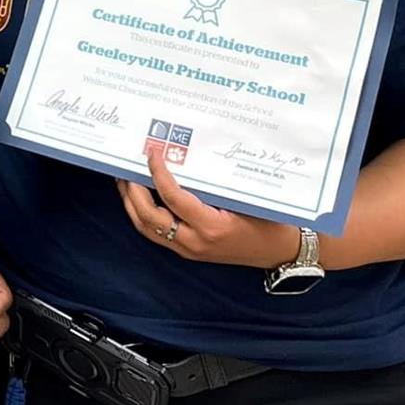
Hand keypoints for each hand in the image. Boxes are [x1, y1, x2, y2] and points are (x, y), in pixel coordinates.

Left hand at [119, 147, 303, 268]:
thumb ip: (215, 184)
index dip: (158, 173)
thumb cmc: (269, 222)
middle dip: (132, 191)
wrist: (280, 252)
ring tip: (124, 180)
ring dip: (131, 203)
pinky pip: (154, 234)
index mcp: (211, 227)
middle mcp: (195, 243)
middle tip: (125, 167)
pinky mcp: (187, 251)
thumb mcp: (245, 199)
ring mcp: (188, 250)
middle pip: (149, 217)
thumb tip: (186, 153)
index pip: (172, 197)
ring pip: (146, 228)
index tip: (152, 152)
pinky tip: (138, 198)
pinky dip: (142, 214)